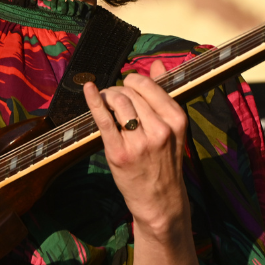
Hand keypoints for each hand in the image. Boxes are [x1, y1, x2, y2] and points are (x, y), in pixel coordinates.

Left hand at [83, 60, 190, 237]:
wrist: (160, 201)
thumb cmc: (165, 162)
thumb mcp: (174, 128)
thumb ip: (165, 94)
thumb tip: (158, 64)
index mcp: (176, 119)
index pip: (149, 86)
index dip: (133, 81)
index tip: (127, 84)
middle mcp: (160, 129)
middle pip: (131, 93)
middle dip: (118, 89)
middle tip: (113, 96)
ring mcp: (139, 142)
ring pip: (118, 103)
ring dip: (108, 96)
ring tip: (107, 101)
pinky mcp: (119, 153)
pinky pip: (104, 120)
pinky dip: (93, 102)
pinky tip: (88, 90)